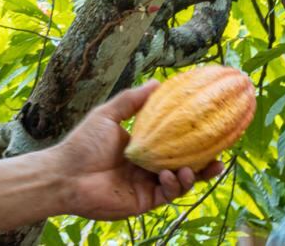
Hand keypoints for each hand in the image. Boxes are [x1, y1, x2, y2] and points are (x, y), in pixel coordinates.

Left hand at [50, 81, 224, 220]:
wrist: (65, 175)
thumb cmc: (82, 144)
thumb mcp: (108, 115)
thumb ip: (132, 100)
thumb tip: (158, 82)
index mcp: (143, 146)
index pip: (174, 142)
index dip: (192, 138)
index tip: (210, 128)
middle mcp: (148, 166)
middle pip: (184, 164)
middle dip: (204, 162)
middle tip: (219, 156)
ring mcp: (147, 184)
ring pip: (180, 182)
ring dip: (191, 175)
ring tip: (192, 168)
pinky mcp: (144, 201)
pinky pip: (167, 195)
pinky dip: (174, 186)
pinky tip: (170, 176)